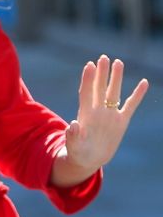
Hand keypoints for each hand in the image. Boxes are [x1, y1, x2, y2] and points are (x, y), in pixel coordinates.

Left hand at [57, 55, 148, 182]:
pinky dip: (137, 94)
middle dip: (102, 73)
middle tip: (103, 57)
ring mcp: (110, 115)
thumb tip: (72, 125)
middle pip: (100, 88)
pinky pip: (131, 105)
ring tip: (118, 62)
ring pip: (114, 92)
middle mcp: (98, 111)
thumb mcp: (74, 145)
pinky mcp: (121, 121)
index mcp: (85, 114)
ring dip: (116, 78)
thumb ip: (73, 136)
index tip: (89, 65)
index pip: (86, 92)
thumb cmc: (78, 152)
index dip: (88, 79)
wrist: (89, 159)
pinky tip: (144, 82)